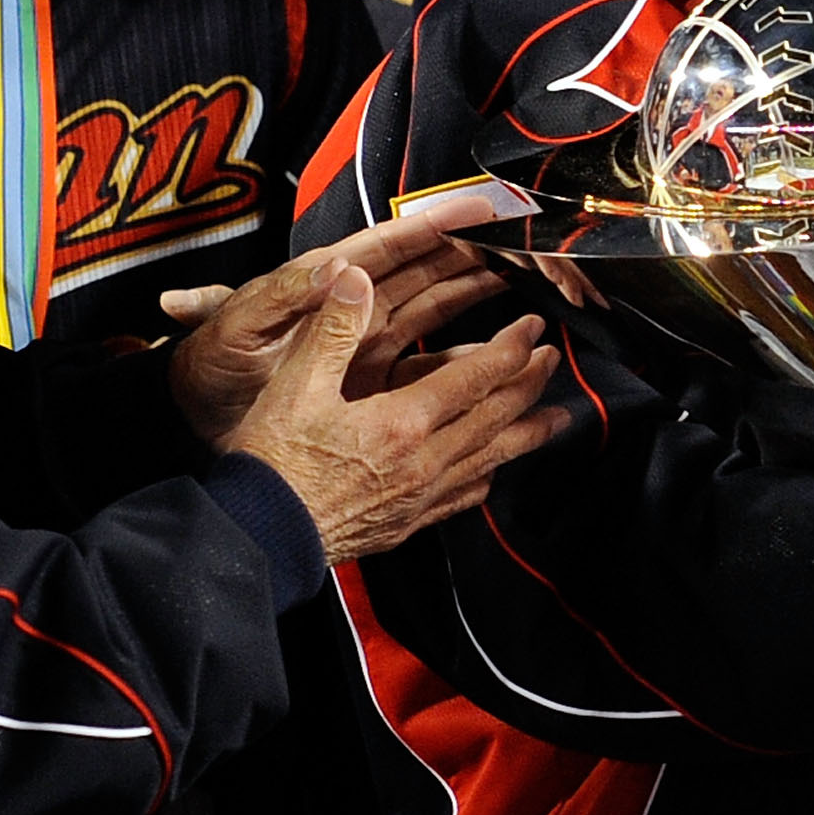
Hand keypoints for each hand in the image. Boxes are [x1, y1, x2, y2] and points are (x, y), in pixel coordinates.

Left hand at [166, 196, 512, 443]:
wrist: (191, 418)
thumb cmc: (206, 365)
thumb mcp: (234, 326)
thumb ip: (280, 296)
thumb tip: (336, 269)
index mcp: (322, 280)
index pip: (389, 243)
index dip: (436, 223)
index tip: (480, 208)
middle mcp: (353, 302)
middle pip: (427, 266)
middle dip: (476, 248)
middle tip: (526, 238)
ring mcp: (367, 338)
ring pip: (438, 303)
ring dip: (480, 289)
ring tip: (527, 279)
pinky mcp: (372, 375)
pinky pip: (429, 358)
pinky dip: (465, 352)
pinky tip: (496, 354)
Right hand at [223, 263, 568, 563]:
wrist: (257, 536)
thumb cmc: (272, 464)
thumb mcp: (295, 386)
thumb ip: (332, 330)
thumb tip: (353, 278)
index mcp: (401, 424)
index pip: (474, 378)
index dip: (510, 348)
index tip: (533, 328)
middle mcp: (422, 464)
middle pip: (495, 418)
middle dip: (529, 384)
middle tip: (553, 359)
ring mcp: (418, 498)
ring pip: (490, 460)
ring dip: (526, 434)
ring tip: (556, 419)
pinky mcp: (406, 524)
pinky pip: (462, 498)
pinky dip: (487, 477)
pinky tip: (492, 473)